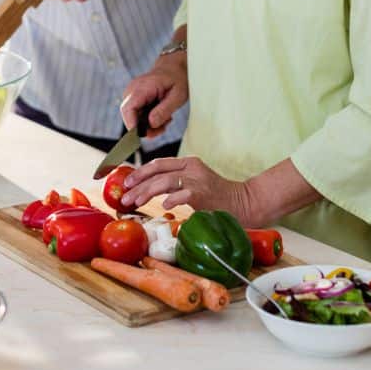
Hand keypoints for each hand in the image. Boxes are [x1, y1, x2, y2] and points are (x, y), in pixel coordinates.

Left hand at [119, 155, 256, 221]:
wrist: (244, 203)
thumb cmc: (217, 199)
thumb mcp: (194, 185)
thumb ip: (176, 184)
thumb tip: (148, 191)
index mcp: (188, 163)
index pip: (158, 164)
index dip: (140, 172)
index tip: (126, 183)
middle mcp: (192, 168)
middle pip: (157, 172)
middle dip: (137, 184)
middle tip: (125, 197)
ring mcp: (198, 179)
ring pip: (164, 181)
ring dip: (146, 192)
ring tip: (135, 202)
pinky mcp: (204, 193)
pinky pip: (183, 194)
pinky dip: (171, 199)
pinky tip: (163, 205)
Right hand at [120, 56, 188, 137]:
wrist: (174, 67)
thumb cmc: (177, 78)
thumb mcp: (178, 95)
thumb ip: (164, 110)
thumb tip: (151, 123)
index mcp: (142, 87)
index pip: (128, 110)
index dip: (133, 126)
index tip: (146, 135)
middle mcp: (133, 90)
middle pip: (129, 116)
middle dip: (145, 128)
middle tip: (162, 128)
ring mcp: (132, 93)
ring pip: (133, 117)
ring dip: (148, 124)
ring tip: (165, 120)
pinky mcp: (135, 97)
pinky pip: (136, 113)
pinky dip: (148, 119)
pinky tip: (160, 116)